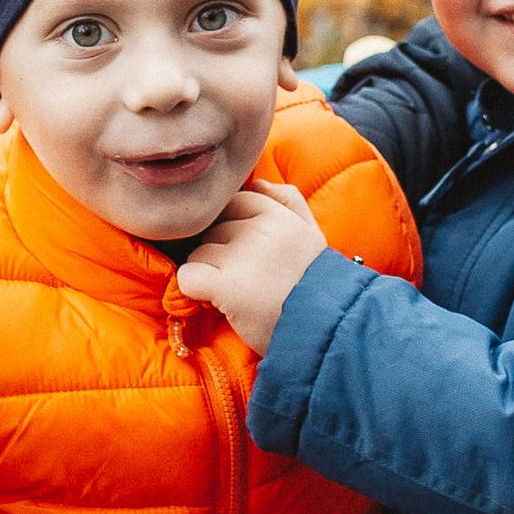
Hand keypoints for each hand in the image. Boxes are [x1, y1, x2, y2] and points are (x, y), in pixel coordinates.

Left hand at [175, 182, 330, 355]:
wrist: (325, 332)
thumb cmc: (318, 287)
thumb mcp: (313, 236)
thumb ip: (290, 202)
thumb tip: (258, 181)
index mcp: (280, 216)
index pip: (235, 203)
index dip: (231, 228)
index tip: (242, 254)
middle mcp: (260, 230)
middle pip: (214, 229)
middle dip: (220, 253)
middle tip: (242, 279)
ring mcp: (241, 256)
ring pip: (199, 253)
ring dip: (209, 273)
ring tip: (234, 293)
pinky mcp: (226, 286)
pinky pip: (188, 276)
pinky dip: (193, 290)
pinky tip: (214, 301)